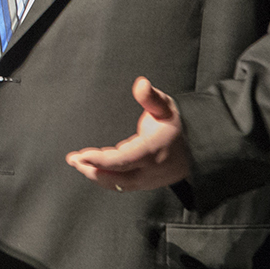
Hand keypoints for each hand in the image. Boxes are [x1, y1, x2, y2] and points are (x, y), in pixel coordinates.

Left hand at [66, 77, 189, 191]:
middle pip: (116, 178)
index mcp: (153, 151)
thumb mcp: (166, 107)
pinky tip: (91, 169)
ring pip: (116, 185)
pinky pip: (121, 185)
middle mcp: (149, 170)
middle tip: (73, 159)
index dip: (101, 161)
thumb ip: (151, 97)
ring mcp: (147, 180)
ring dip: (95, 175)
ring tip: (77, 163)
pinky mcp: (143, 184)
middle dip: (92, 169)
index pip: (123, 161)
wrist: (196, 149)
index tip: (83, 155)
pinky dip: (104, 178)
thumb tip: (141, 83)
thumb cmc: (177, 125)